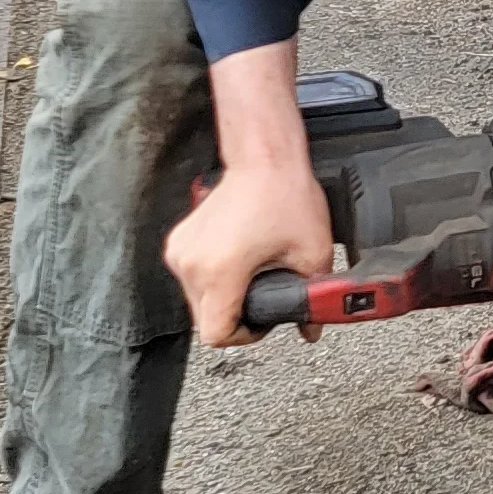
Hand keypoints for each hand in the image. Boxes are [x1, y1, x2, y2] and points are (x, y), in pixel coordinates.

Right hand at [168, 41, 336, 345]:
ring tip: (253, 276)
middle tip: (264, 296)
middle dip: (236, 316)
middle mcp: (192, 264)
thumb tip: (312, 328)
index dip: (244, 336)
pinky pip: (193, 277)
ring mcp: (180, 251)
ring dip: (224, 297)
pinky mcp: (179, 241)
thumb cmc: (284, 195)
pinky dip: (213, 278)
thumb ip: (313, 298)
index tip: (262, 321)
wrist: (263, 157)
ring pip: (197, 300)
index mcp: (220, 271)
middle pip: (206, 319)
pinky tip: (238, 262)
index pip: (216, 334)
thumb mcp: (312, 253)